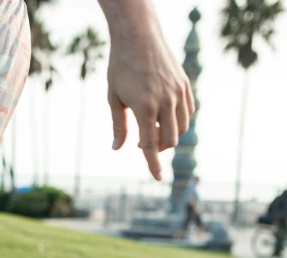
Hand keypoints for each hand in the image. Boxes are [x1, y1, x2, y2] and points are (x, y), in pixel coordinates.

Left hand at [105, 4, 194, 180]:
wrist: (138, 35)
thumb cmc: (121, 67)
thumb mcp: (113, 98)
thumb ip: (118, 126)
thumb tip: (117, 149)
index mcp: (144, 107)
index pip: (150, 145)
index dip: (153, 164)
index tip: (158, 178)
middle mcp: (165, 100)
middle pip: (169, 139)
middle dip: (157, 148)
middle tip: (142, 141)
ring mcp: (178, 92)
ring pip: (181, 128)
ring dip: (168, 135)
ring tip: (152, 128)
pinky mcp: (185, 84)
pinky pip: (188, 112)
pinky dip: (178, 120)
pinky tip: (165, 116)